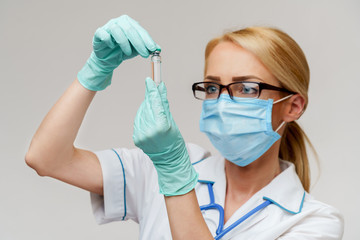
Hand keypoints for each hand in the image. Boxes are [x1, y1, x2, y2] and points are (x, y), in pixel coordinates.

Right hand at [78, 15, 159, 90]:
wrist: (108, 59)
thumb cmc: (123, 51)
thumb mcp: (138, 50)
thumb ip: (147, 48)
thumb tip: (158, 48)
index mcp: (130, 23)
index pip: (140, 30)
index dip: (147, 40)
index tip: (153, 49)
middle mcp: (119, 22)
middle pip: (130, 29)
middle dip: (139, 43)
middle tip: (144, 54)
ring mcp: (108, 26)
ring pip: (116, 30)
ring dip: (124, 43)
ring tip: (128, 53)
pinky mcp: (99, 33)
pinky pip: (103, 34)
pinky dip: (108, 40)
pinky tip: (112, 47)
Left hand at [133, 78, 197, 195]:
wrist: (169, 160)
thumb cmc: (174, 142)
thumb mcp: (172, 120)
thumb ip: (163, 103)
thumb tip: (160, 87)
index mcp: (160, 125)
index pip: (154, 102)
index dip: (152, 90)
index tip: (149, 80)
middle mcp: (149, 130)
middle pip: (147, 106)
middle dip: (151, 99)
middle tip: (154, 92)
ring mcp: (141, 135)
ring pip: (141, 112)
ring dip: (147, 109)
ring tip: (156, 114)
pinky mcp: (136, 138)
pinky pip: (138, 121)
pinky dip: (144, 118)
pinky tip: (150, 121)